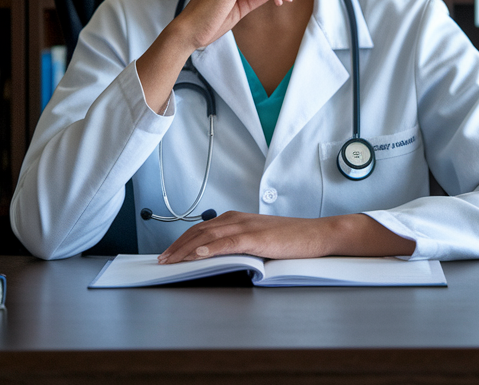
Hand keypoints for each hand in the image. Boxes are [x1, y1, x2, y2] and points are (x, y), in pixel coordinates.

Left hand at [157, 212, 332, 263]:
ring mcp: (246, 227)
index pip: (201, 229)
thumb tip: (217, 258)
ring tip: (172, 260)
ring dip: (186, 249)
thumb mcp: (258, 240)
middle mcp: (237, 219)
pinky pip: (228, 243)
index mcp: (236, 219)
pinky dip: (210, 249)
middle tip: (162, 260)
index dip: (182, 241)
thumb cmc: (290, 240)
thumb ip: (237, 245)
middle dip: (177, 247)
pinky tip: (198, 255)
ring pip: (208, 237)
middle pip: (199, 232)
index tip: (168, 253)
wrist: (315, 234)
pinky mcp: (256, 238)